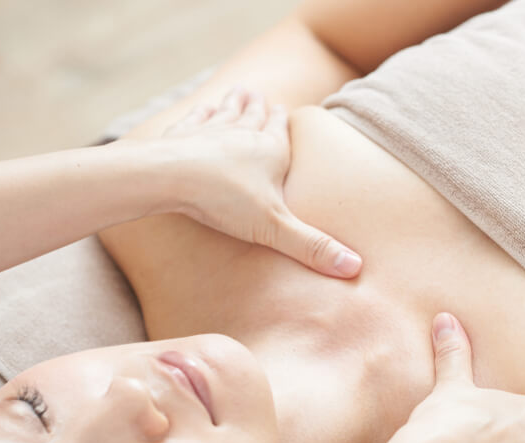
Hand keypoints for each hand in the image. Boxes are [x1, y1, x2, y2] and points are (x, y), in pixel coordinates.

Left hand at [158, 86, 362, 278]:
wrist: (168, 176)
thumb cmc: (223, 200)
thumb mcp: (275, 228)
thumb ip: (312, 247)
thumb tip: (356, 268)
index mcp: (271, 150)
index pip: (281, 130)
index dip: (282, 121)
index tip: (285, 110)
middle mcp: (243, 133)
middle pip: (254, 116)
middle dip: (259, 107)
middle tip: (262, 96)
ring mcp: (210, 130)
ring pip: (227, 111)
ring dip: (234, 103)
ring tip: (240, 92)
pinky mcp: (182, 134)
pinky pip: (196, 118)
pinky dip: (202, 112)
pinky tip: (204, 109)